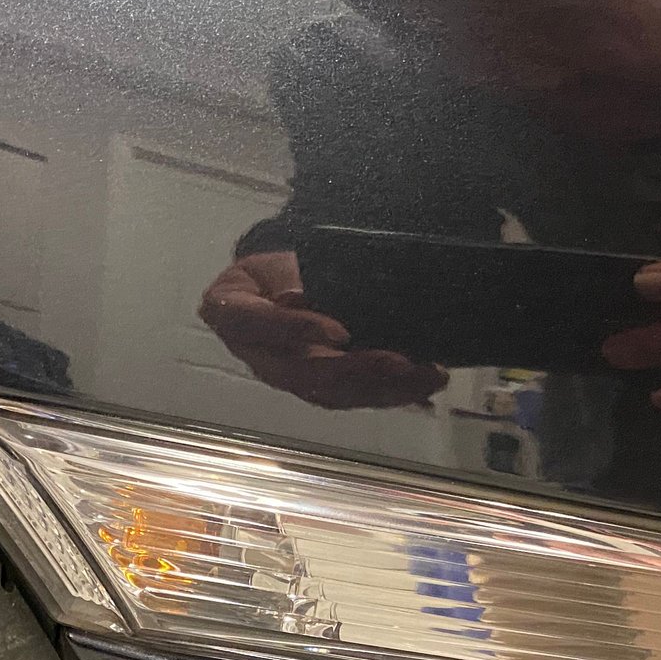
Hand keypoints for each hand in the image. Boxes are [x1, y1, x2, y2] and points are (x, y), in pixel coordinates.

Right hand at [198, 251, 449, 409]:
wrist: (275, 287)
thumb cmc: (275, 271)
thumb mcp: (275, 263)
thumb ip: (290, 277)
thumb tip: (303, 299)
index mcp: (233, 317)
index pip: (263, 326)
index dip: (300, 331)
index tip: (341, 332)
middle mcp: (260, 357)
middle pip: (305, 373)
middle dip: (357, 370)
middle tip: (400, 361)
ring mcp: (290, 378)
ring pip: (335, 393)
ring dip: (385, 387)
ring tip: (427, 375)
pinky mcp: (319, 388)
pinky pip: (354, 396)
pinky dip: (394, 392)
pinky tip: (426, 384)